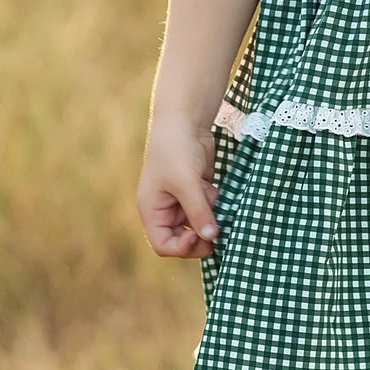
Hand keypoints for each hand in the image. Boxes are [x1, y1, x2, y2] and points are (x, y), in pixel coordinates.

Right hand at [137, 119, 219, 258]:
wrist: (185, 122)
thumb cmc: (176, 150)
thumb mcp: (187, 183)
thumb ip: (199, 212)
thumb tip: (211, 238)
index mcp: (152, 210)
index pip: (163, 245)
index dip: (181, 248)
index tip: (198, 236)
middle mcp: (165, 209)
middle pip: (183, 239)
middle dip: (200, 234)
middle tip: (217, 230)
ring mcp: (182, 201)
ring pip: (199, 224)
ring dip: (209, 214)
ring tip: (209, 194)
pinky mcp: (197, 192)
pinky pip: (208, 209)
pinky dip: (213, 202)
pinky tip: (210, 185)